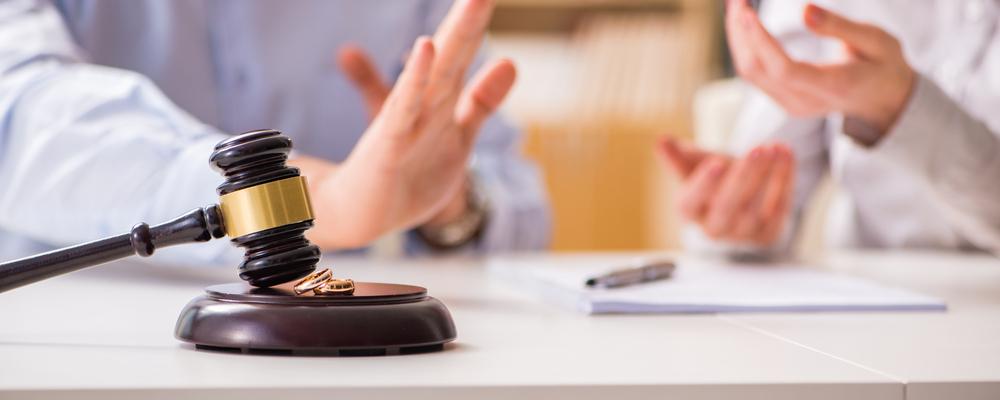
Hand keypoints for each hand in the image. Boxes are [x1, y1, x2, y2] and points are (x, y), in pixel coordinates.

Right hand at [302, 0, 511, 248]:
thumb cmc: (411, 171)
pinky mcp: (388, 144)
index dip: (477, 23)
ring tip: (474, 2)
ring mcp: (406, 121)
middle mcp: (424, 102)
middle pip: (453, 55)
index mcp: (440, 98)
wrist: (364, 214)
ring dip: (454, 38)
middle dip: (471, 20)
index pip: (462, 53)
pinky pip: (404, 108)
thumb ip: (482, 99)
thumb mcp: (457, 133)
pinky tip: (425, 49)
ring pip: (436, 75)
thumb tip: (511, 62)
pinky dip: (416, 80)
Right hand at [658, 138, 794, 245]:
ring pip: (756, 208)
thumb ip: (677, 155)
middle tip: (758, 150)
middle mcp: (714, 228)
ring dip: (769, 176)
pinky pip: (779, 208)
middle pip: (727, 205)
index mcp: (689, 210)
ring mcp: (742, 234)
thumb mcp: (693, 164)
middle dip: (744, 176)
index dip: (704, 184)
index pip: (691, 202)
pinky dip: (785, 180)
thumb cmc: (713, 178)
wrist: (740, 193)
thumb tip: (662, 141)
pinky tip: (786, 156)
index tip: (716, 163)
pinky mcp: (767, 234)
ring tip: (776, 148)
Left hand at [726, 0, 914, 134]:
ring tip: (736, 5)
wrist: (883, 99)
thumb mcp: (875, 40)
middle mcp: (804, 102)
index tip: (747, 13)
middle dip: (741, 32)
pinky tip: (742, 23)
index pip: (785, 69)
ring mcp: (790, 104)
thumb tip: (804, 10)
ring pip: (750, 72)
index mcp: (832, 87)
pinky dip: (744, 46)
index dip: (761, 42)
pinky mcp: (782, 99)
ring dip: (737, 38)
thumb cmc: (882, 64)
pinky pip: (753, 74)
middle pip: (758, 70)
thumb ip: (839, 26)